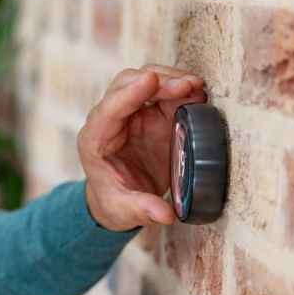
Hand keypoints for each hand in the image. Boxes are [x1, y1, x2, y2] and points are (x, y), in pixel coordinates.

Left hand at [77, 64, 208, 230]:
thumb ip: (141, 210)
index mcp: (95, 139)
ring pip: (146, 80)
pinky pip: (165, 93)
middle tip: (187, 86)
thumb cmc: (114, 202)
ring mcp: (132, 113)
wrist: (119, 199)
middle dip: (157, 81)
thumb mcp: (123, 211)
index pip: (109, 109)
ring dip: (171, 80)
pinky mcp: (152, 114)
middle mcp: (110, 119)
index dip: (130, 93)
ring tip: (196, 87)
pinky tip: (198, 93)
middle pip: (126, 84)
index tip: (150, 80)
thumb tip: (164, 215)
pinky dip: (181, 89)